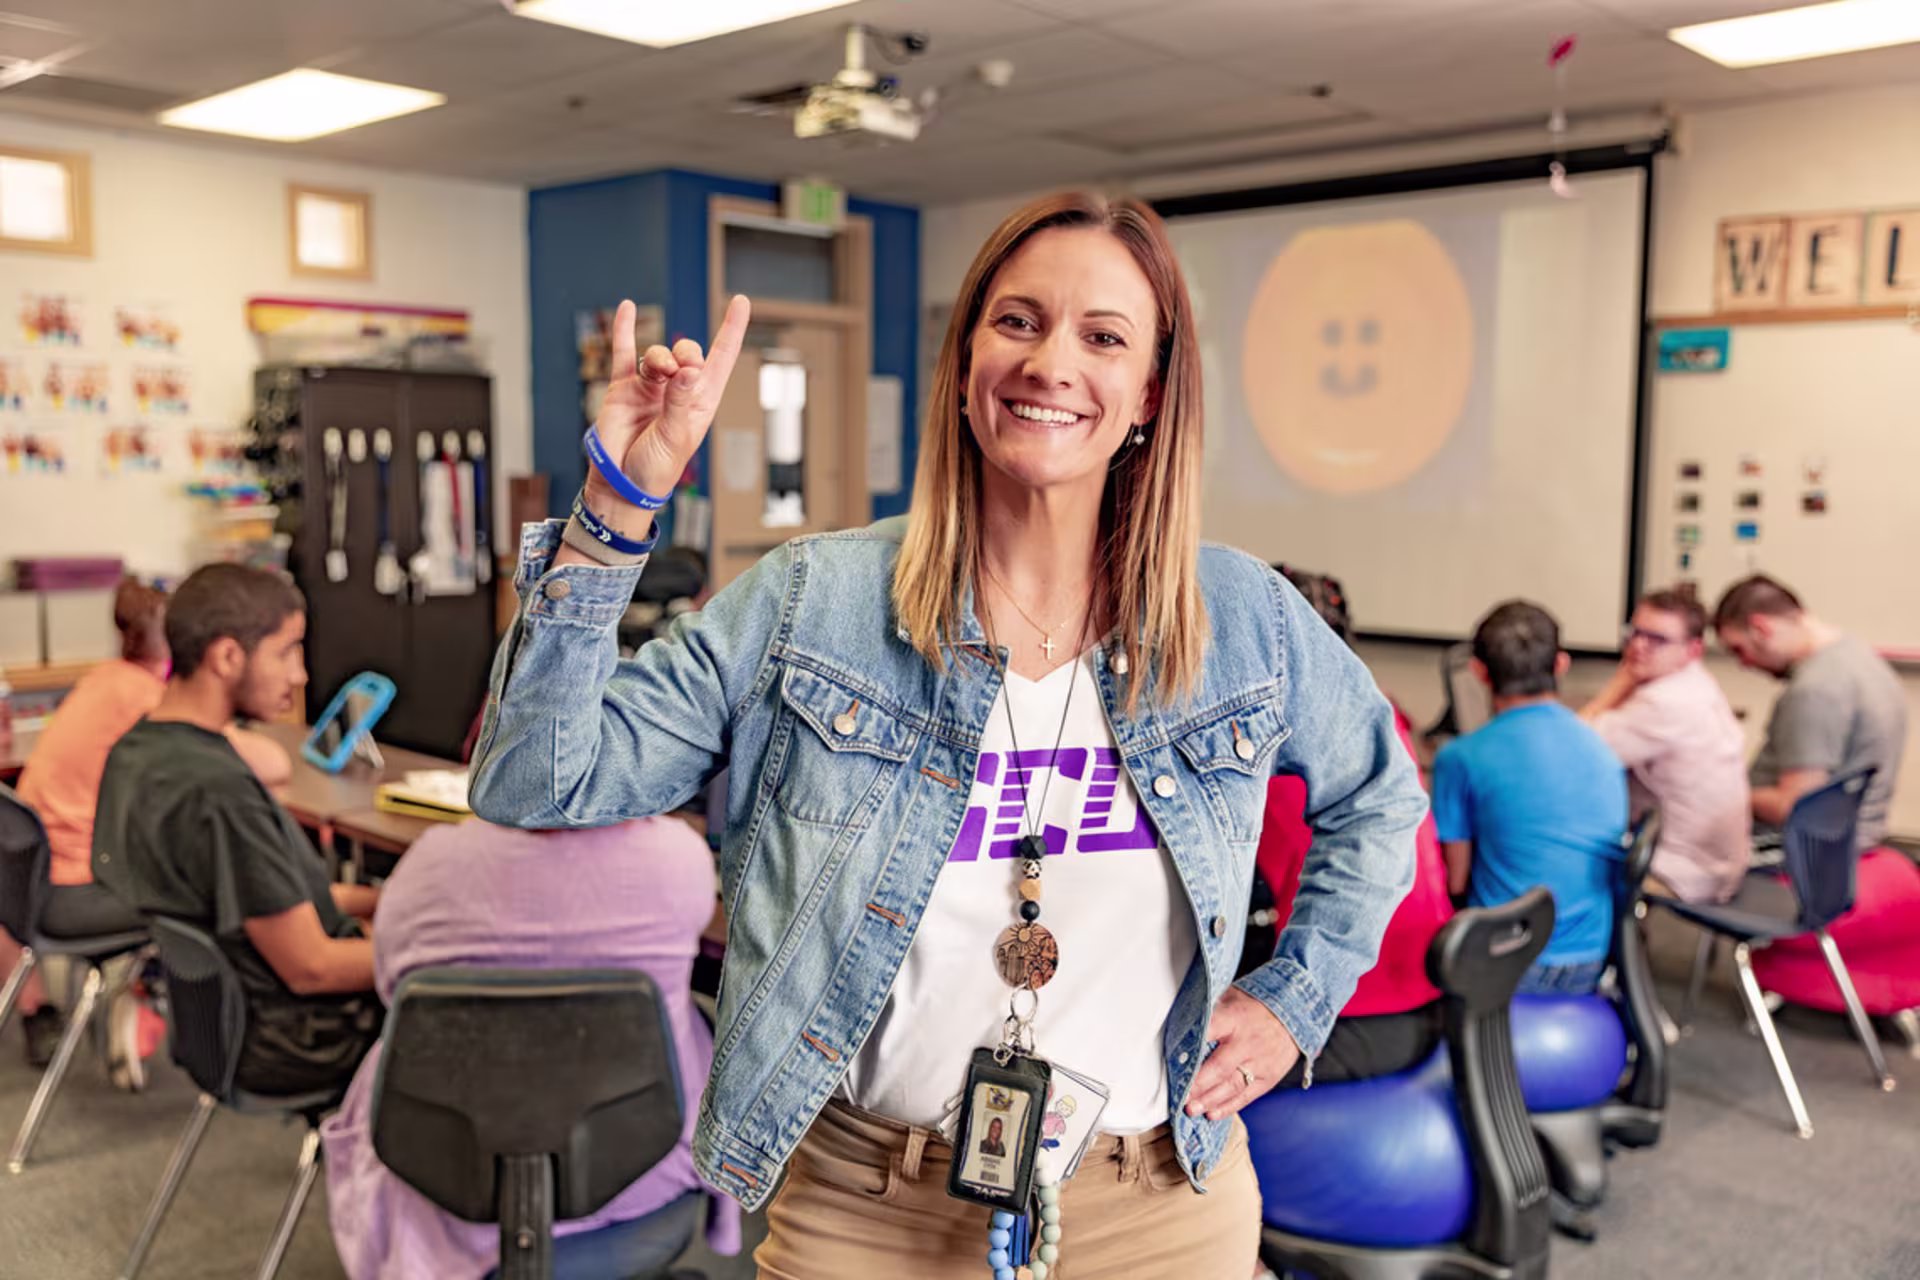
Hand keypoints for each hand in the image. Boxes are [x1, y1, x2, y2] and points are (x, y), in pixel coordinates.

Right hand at [586, 295, 751, 513]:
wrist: (620, 483)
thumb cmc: (656, 469)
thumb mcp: (675, 437)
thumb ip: (680, 401)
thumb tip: (689, 369)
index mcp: (701, 401)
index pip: (721, 359)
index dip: (731, 330)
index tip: (740, 301)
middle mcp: (678, 390)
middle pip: (688, 352)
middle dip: (686, 353)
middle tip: (678, 370)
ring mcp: (651, 386)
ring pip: (657, 354)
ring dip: (659, 356)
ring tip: (658, 372)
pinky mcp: (623, 387)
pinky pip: (623, 352)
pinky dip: (624, 330)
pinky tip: (626, 307)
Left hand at [1184, 987, 1301, 1120]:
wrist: (1297, 1015)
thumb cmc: (1257, 1006)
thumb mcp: (1232, 996)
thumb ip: (1209, 1007)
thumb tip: (1180, 1013)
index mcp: (1235, 1017)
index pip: (1209, 1031)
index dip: (1190, 1045)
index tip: (1172, 1057)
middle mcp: (1247, 1042)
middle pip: (1219, 1066)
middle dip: (1198, 1084)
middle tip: (1181, 1095)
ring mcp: (1260, 1063)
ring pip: (1232, 1086)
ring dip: (1210, 1100)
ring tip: (1191, 1109)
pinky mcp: (1269, 1078)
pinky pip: (1246, 1096)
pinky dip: (1228, 1107)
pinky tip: (1212, 1114)